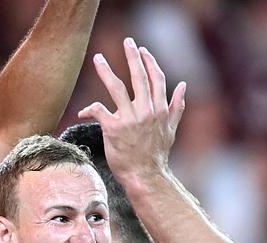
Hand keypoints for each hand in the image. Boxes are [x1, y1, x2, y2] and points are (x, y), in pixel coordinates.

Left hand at [78, 38, 186, 181]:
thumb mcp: (171, 130)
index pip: (156, 79)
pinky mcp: (114, 129)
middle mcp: (147, 111)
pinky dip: (89, 109)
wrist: (145, 177)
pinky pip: (99, 111)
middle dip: (132, 56)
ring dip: (106, 71)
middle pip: (139, 77)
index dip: (149, 62)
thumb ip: (176, 106)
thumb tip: (183, 85)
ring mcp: (130, 119)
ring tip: (98, 59)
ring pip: (117, 88)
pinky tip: (82, 112)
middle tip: (126, 41)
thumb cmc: (156, 156)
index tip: (142, 51)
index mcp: (160, 109)